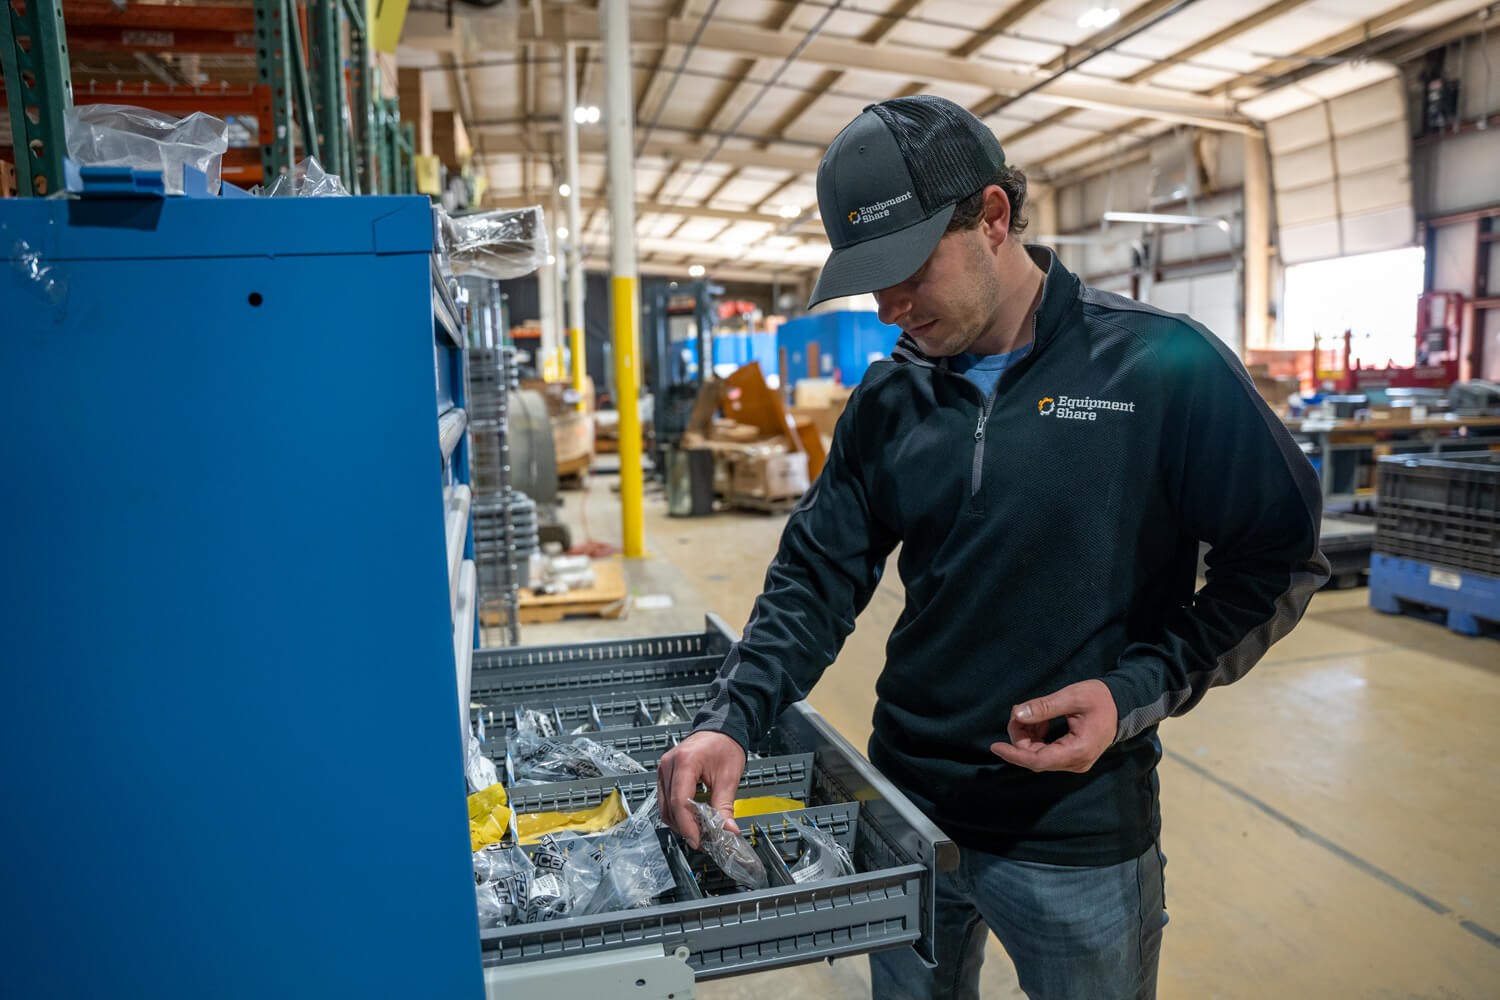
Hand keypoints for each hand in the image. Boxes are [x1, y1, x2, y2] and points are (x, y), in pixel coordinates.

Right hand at [656, 730, 745, 848]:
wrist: (721, 729)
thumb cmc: (724, 745)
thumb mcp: (729, 777)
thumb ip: (725, 806)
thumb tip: (727, 831)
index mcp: (685, 761)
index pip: (679, 801)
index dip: (688, 825)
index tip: (698, 840)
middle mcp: (668, 765)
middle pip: (669, 807)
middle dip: (685, 828)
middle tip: (703, 840)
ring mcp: (664, 769)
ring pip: (664, 807)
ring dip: (680, 823)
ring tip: (699, 832)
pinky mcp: (665, 774)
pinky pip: (665, 800)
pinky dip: (677, 813)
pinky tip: (692, 819)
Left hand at [989, 679, 1117, 773]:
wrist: (1122, 705)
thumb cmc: (1101, 698)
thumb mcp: (1072, 697)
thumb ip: (1044, 706)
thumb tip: (1018, 714)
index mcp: (1078, 750)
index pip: (1038, 760)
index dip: (1014, 754)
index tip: (996, 746)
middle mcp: (1076, 762)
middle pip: (1035, 758)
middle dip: (1020, 737)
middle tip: (1018, 712)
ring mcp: (1075, 762)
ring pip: (1039, 756)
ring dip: (1028, 737)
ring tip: (1033, 714)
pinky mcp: (1072, 758)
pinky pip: (1046, 753)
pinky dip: (1037, 738)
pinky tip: (1041, 721)